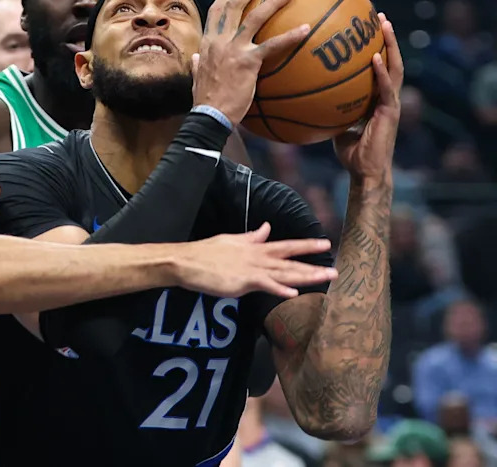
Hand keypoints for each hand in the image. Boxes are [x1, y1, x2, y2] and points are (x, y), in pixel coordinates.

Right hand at [177, 222, 335, 297]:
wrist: (185, 261)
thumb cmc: (205, 253)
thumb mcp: (231, 240)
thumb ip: (252, 236)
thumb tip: (266, 228)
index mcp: (254, 247)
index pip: (286, 245)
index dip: (306, 245)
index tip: (325, 244)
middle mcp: (257, 257)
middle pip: (290, 261)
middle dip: (313, 265)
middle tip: (336, 270)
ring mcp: (251, 268)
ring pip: (283, 272)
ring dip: (305, 276)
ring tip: (325, 279)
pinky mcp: (242, 281)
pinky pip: (264, 285)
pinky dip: (279, 289)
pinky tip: (293, 293)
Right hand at [192, 0, 309, 124]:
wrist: (210, 115)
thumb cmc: (205, 101)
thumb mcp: (196, 78)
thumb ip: (196, 65)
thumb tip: (194, 58)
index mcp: (207, 43)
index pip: (216, 11)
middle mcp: (219, 41)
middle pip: (234, 4)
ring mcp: (234, 49)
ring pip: (255, 16)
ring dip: (273, 1)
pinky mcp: (249, 61)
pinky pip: (273, 45)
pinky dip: (291, 36)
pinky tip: (307, 30)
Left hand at [333, 14, 401, 181]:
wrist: (365, 172)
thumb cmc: (350, 152)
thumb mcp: (335, 124)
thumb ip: (327, 108)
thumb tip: (303, 96)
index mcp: (376, 97)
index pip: (378, 66)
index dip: (376, 47)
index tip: (367, 28)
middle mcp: (387, 96)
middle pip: (390, 60)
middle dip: (387, 38)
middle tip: (380, 16)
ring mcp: (391, 103)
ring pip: (394, 67)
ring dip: (391, 45)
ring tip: (384, 25)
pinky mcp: (390, 112)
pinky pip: (386, 88)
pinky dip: (381, 72)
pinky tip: (374, 57)